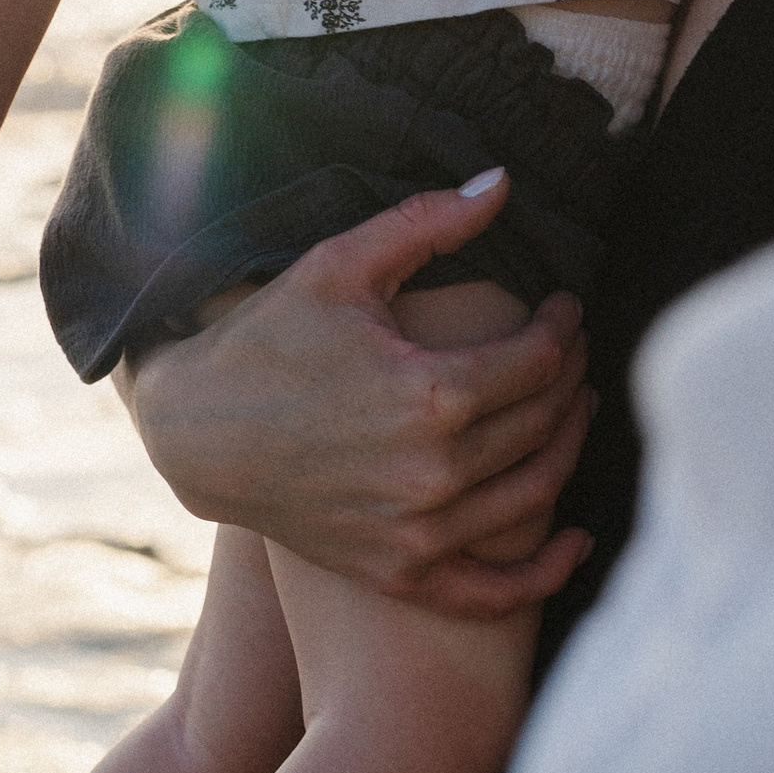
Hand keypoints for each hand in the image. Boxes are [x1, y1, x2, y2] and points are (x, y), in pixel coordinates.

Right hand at [125, 175, 596, 621]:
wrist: (198, 433)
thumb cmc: (269, 338)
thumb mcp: (341, 264)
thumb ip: (428, 223)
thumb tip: (505, 181)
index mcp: (429, 393)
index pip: (538, 360)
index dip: (563, 326)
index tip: (564, 305)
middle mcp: (434, 472)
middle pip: (544, 421)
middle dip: (571, 375)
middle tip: (572, 347)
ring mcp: (419, 530)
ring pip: (536, 490)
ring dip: (569, 444)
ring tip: (573, 407)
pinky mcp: (400, 571)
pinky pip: (495, 590)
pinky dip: (545, 572)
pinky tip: (574, 542)